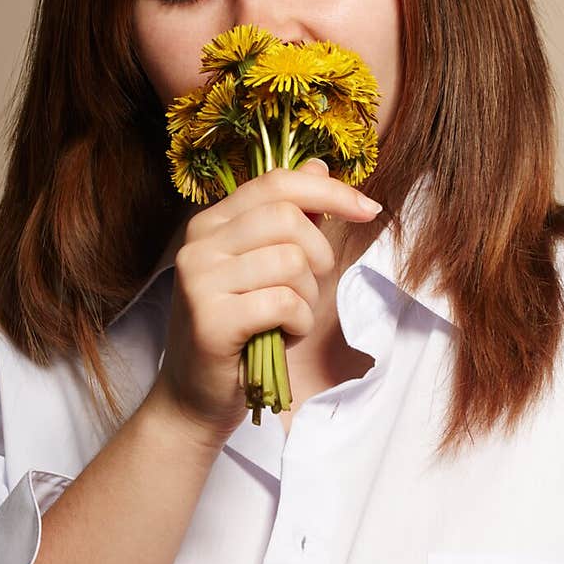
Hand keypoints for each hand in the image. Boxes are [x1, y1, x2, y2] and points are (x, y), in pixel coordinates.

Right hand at [155, 159, 381, 438]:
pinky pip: (284, 302)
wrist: (194, 399)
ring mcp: (200, 280)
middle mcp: (198, 243)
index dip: (330, 191)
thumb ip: (286, 219)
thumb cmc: (239, 334)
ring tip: (287, 320)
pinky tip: (280, 336)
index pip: (276, 183)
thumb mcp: (263, 270)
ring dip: (307, 299)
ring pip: (291, 262)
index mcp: (211, 223)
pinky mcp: (211, 319)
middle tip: (305, 292)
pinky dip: (298, 324)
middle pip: (289, 218)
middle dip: (319, 258)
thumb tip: (318, 165)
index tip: (368, 209)